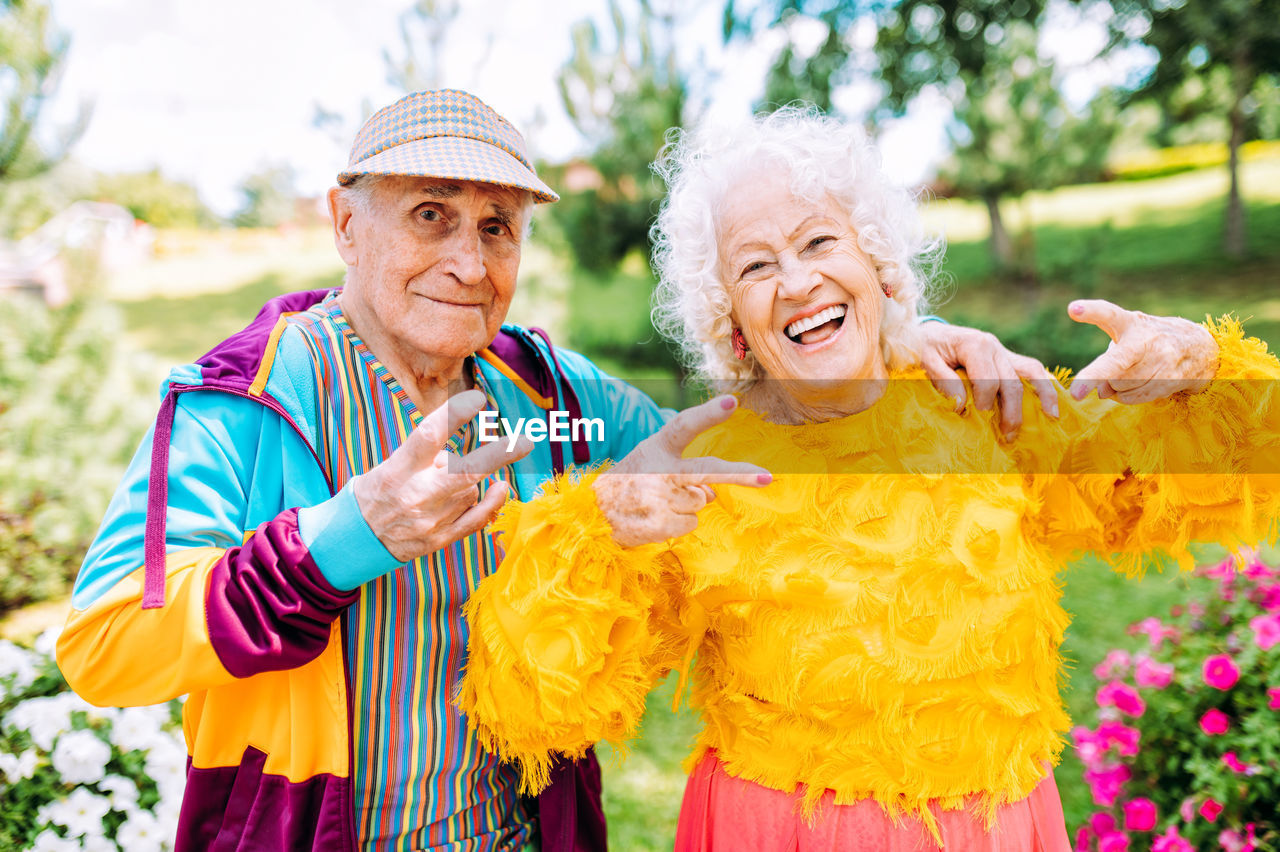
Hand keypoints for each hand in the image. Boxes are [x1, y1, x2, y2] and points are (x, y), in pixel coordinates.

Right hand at [352, 389, 533, 561]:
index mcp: (397, 469)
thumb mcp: (388, 466)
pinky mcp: (438, 539)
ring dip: (468, 480)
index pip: (428, 434)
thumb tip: (460, 454)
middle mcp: (415, 494)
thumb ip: (424, 457)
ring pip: (470, 490)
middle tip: (526, 440)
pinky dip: (492, 503)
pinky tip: (503, 488)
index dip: (455, 413)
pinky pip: (474, 519)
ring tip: (441, 485)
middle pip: (465, 471)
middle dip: (499, 455)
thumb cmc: (375, 492)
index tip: (478, 399)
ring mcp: (429, 520)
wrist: (355, 539)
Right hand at [593, 395, 771, 546]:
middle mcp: (658, 471)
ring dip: (685, 505)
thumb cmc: (628, 485)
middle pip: (708, 470)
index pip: (684, 426)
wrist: (591, 516)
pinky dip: (677, 524)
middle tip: (768, 477)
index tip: (733, 403)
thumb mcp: (651, 467)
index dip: (708, 414)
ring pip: (700, 502)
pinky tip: (653, 520)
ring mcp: (659, 499)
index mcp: (656, 448)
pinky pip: (690, 523)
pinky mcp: (659, 524)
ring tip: (656, 504)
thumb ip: (685, 472)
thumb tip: (711, 492)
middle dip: (741, 474)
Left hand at [916, 321, 1058, 440]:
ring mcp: (1002, 351)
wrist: (927, 333)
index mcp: (974, 345)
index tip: (977, 419)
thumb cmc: (924, 348)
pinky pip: (1030, 369)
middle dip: (1012, 412)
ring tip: (1050, 418)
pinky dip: (1043, 385)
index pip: (988, 380)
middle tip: (1008, 436)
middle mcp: (993, 346)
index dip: (984, 403)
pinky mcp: (1006, 357)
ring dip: (1041, 396)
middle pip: (1012, 382)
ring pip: (1031, 371)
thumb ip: (942, 381)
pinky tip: (1050, 402)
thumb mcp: (925, 361)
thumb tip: (962, 405)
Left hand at [1068, 299, 1217, 403]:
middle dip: (1098, 376)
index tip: (1073, 309)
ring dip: (1115, 386)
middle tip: (1092, 379)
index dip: (1091, 311)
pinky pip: (1132, 398)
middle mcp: (1147, 339)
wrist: (1199, 348)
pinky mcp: (1171, 379)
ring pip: (1120, 385)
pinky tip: (1137, 384)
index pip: (1109, 314)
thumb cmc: (1148, 341)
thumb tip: (1102, 392)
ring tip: (1130, 372)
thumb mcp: (1125, 336)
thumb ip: (1104, 362)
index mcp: (1130, 323)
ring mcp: (1162, 359)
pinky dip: (1125, 396)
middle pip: (1111, 367)